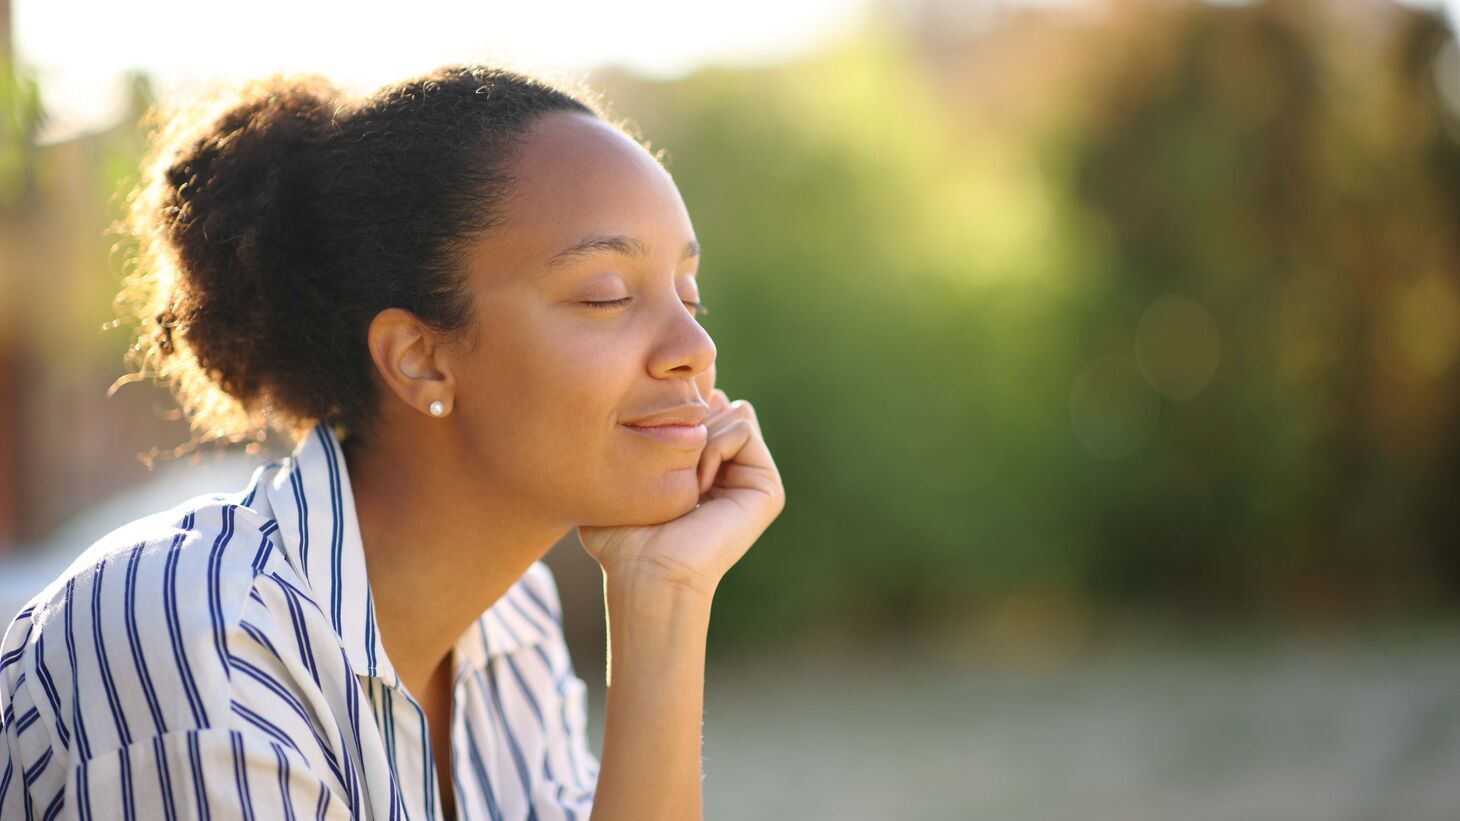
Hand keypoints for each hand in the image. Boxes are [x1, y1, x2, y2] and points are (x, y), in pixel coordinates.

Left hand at [576, 388, 785, 596]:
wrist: (648, 571)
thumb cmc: (624, 537)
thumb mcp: (622, 478)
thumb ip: (638, 439)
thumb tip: (658, 405)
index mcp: (706, 470)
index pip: (704, 408)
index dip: (677, 415)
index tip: (653, 451)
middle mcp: (733, 472)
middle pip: (721, 404)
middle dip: (690, 424)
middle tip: (671, 467)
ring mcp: (752, 479)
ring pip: (735, 412)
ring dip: (701, 438)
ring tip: (685, 480)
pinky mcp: (767, 488)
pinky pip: (743, 428)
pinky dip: (715, 447)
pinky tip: (700, 485)